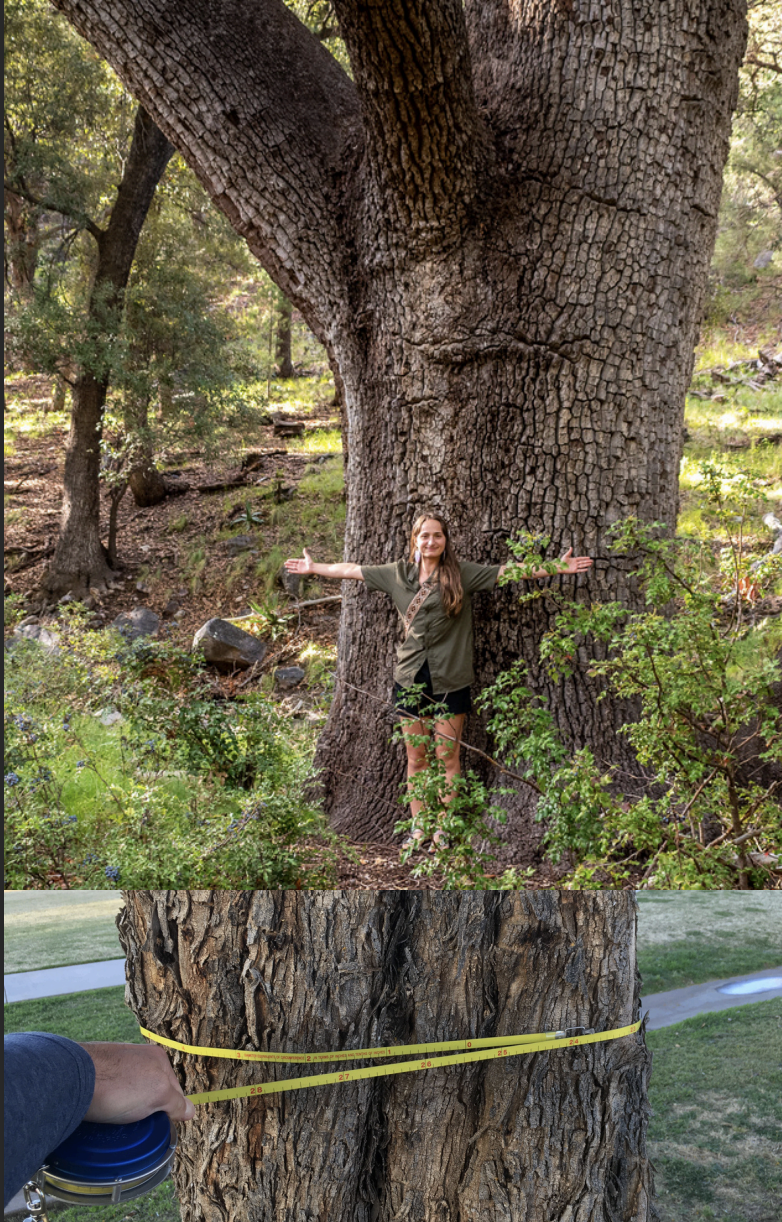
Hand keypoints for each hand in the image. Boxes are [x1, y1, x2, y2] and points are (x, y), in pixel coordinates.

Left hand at [79, 1042, 194, 1123]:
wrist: (73, 1079)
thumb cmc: (117, 1086)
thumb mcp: (157, 1095)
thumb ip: (176, 1102)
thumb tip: (191, 1112)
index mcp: (157, 1058)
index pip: (174, 1089)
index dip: (168, 1110)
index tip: (158, 1125)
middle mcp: (138, 1056)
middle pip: (152, 1089)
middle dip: (148, 1107)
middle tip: (138, 1125)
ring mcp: (116, 1062)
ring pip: (130, 1091)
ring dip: (128, 1105)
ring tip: (117, 1120)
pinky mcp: (96, 1071)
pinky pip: (110, 1090)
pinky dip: (110, 1101)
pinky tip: (103, 1110)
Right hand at [284, 547, 313, 574]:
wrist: (313, 567)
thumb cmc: (311, 562)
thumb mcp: (307, 557)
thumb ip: (305, 553)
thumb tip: (304, 548)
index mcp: (301, 561)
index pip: (295, 560)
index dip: (291, 560)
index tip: (287, 560)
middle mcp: (299, 565)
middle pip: (293, 564)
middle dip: (289, 564)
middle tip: (284, 563)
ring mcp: (299, 568)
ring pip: (293, 567)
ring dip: (289, 567)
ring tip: (285, 566)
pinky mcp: (300, 571)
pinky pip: (295, 571)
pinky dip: (292, 571)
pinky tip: (288, 570)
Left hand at [560, 547, 592, 573]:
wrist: (559, 567)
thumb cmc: (562, 561)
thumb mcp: (566, 556)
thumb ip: (569, 552)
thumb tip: (571, 547)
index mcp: (574, 559)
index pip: (580, 558)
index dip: (584, 558)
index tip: (589, 557)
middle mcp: (575, 563)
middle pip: (583, 562)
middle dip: (587, 561)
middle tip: (592, 561)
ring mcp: (575, 567)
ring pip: (582, 565)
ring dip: (586, 564)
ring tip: (591, 564)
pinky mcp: (574, 570)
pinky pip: (579, 570)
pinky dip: (583, 570)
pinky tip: (587, 569)